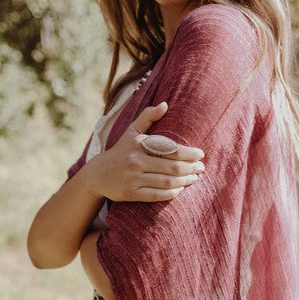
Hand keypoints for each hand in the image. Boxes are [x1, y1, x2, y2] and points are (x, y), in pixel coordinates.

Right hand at [84, 101, 205, 202]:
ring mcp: (132, 178)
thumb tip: (165, 104)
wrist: (97, 174)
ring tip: (194, 178)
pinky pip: (156, 195)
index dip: (189, 153)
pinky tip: (179, 189)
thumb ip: (148, 116)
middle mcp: (136, 161)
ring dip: (184, 181)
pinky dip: (171, 193)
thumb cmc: (120, 150)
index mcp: (139, 144)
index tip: (201, 154)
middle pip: (172, 167)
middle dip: (191, 168)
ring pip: (166, 182)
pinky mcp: (130, 193)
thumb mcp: (132, 131)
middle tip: (201, 168)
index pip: (170, 149)